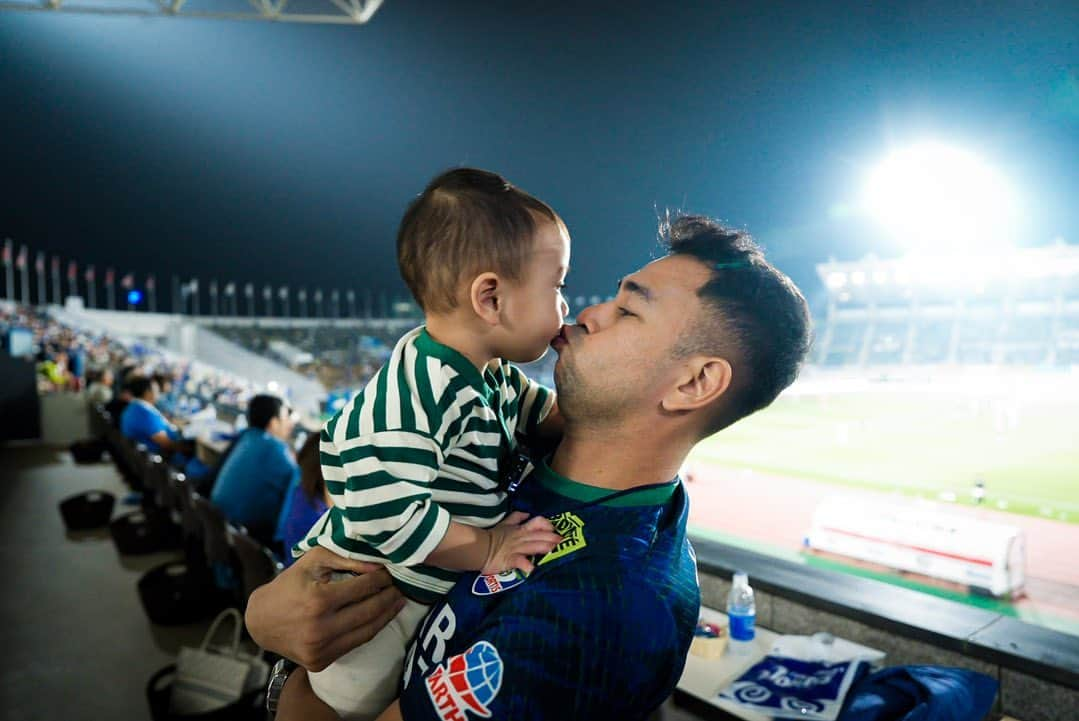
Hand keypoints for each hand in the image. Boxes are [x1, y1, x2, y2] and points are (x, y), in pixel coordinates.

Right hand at [244, 547, 404, 670]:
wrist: (261, 621)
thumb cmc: (289, 585)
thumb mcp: (312, 561)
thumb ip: (344, 558)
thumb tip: (377, 566)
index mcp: (318, 600)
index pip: (363, 588)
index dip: (382, 579)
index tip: (392, 571)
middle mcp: (321, 628)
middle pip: (369, 611)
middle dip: (389, 596)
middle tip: (402, 586)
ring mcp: (321, 649)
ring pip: (366, 631)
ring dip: (387, 615)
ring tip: (398, 601)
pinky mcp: (320, 662)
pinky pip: (354, 644)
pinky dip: (370, 630)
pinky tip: (380, 617)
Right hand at [482, 511, 561, 575]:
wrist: (480, 547)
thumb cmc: (493, 536)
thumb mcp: (505, 523)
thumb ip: (516, 517)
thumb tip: (527, 513)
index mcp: (521, 529)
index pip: (537, 523)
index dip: (546, 525)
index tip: (553, 529)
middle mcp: (521, 538)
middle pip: (539, 535)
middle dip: (552, 538)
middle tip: (562, 541)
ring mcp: (517, 549)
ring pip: (534, 546)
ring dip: (545, 548)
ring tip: (554, 550)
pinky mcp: (511, 560)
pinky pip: (521, 563)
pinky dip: (528, 566)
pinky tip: (534, 570)